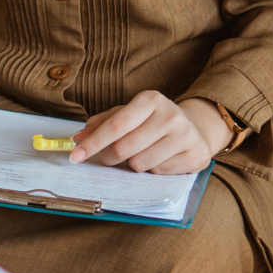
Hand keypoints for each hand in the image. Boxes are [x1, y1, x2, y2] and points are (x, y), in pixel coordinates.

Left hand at [70, 92, 227, 174]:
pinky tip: (160, 158)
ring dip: (133, 164)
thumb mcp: (130, 113)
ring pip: (140, 164)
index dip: (93, 143)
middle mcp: (170, 115)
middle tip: (106, 158)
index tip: (75, 156)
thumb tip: (78, 138)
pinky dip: (153, 170)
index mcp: (150, 99)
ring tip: (142, 153)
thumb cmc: (154, 120)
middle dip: (108, 157)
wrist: (197, 127)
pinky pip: (159, 173)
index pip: (116, 125)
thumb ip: (103, 123)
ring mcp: (186, 136)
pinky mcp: (195, 156)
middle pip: (124, 148)